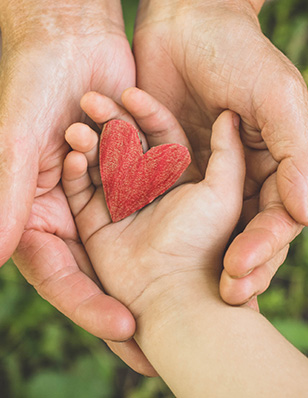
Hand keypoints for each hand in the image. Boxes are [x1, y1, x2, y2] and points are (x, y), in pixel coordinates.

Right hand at [0, 0, 153, 375]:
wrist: (67, 42)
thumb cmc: (32, 85)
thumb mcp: (17, 142)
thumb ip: (6, 198)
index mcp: (33, 214)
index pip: (60, 277)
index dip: (88, 307)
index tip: (124, 329)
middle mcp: (63, 210)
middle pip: (93, 273)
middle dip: (122, 307)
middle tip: (153, 351)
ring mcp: (94, 193)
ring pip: (121, 242)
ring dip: (144, 269)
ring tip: (174, 302)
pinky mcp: (119, 171)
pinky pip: (140, 200)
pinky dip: (156, 218)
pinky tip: (178, 243)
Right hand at [61, 88, 244, 319]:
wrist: (172, 291)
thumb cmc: (202, 241)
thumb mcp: (223, 191)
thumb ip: (228, 153)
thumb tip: (230, 116)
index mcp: (177, 178)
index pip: (160, 135)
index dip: (146, 112)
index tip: (130, 92)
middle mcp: (147, 189)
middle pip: (127, 146)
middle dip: (110, 123)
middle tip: (91, 99)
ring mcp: (119, 205)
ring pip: (102, 163)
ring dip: (88, 143)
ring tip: (77, 128)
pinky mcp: (95, 222)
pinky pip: (82, 190)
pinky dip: (76, 172)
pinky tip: (73, 155)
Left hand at [133, 0, 305, 305]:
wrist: (189, 22)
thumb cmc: (240, 57)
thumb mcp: (278, 100)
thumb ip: (296, 154)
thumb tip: (307, 213)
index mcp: (267, 167)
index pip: (270, 223)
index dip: (260, 253)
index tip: (242, 280)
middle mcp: (232, 177)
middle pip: (233, 232)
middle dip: (227, 266)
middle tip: (219, 298)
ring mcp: (193, 171)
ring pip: (189, 219)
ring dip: (183, 246)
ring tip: (173, 274)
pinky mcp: (157, 158)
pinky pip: (149, 188)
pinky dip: (146, 207)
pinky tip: (140, 232)